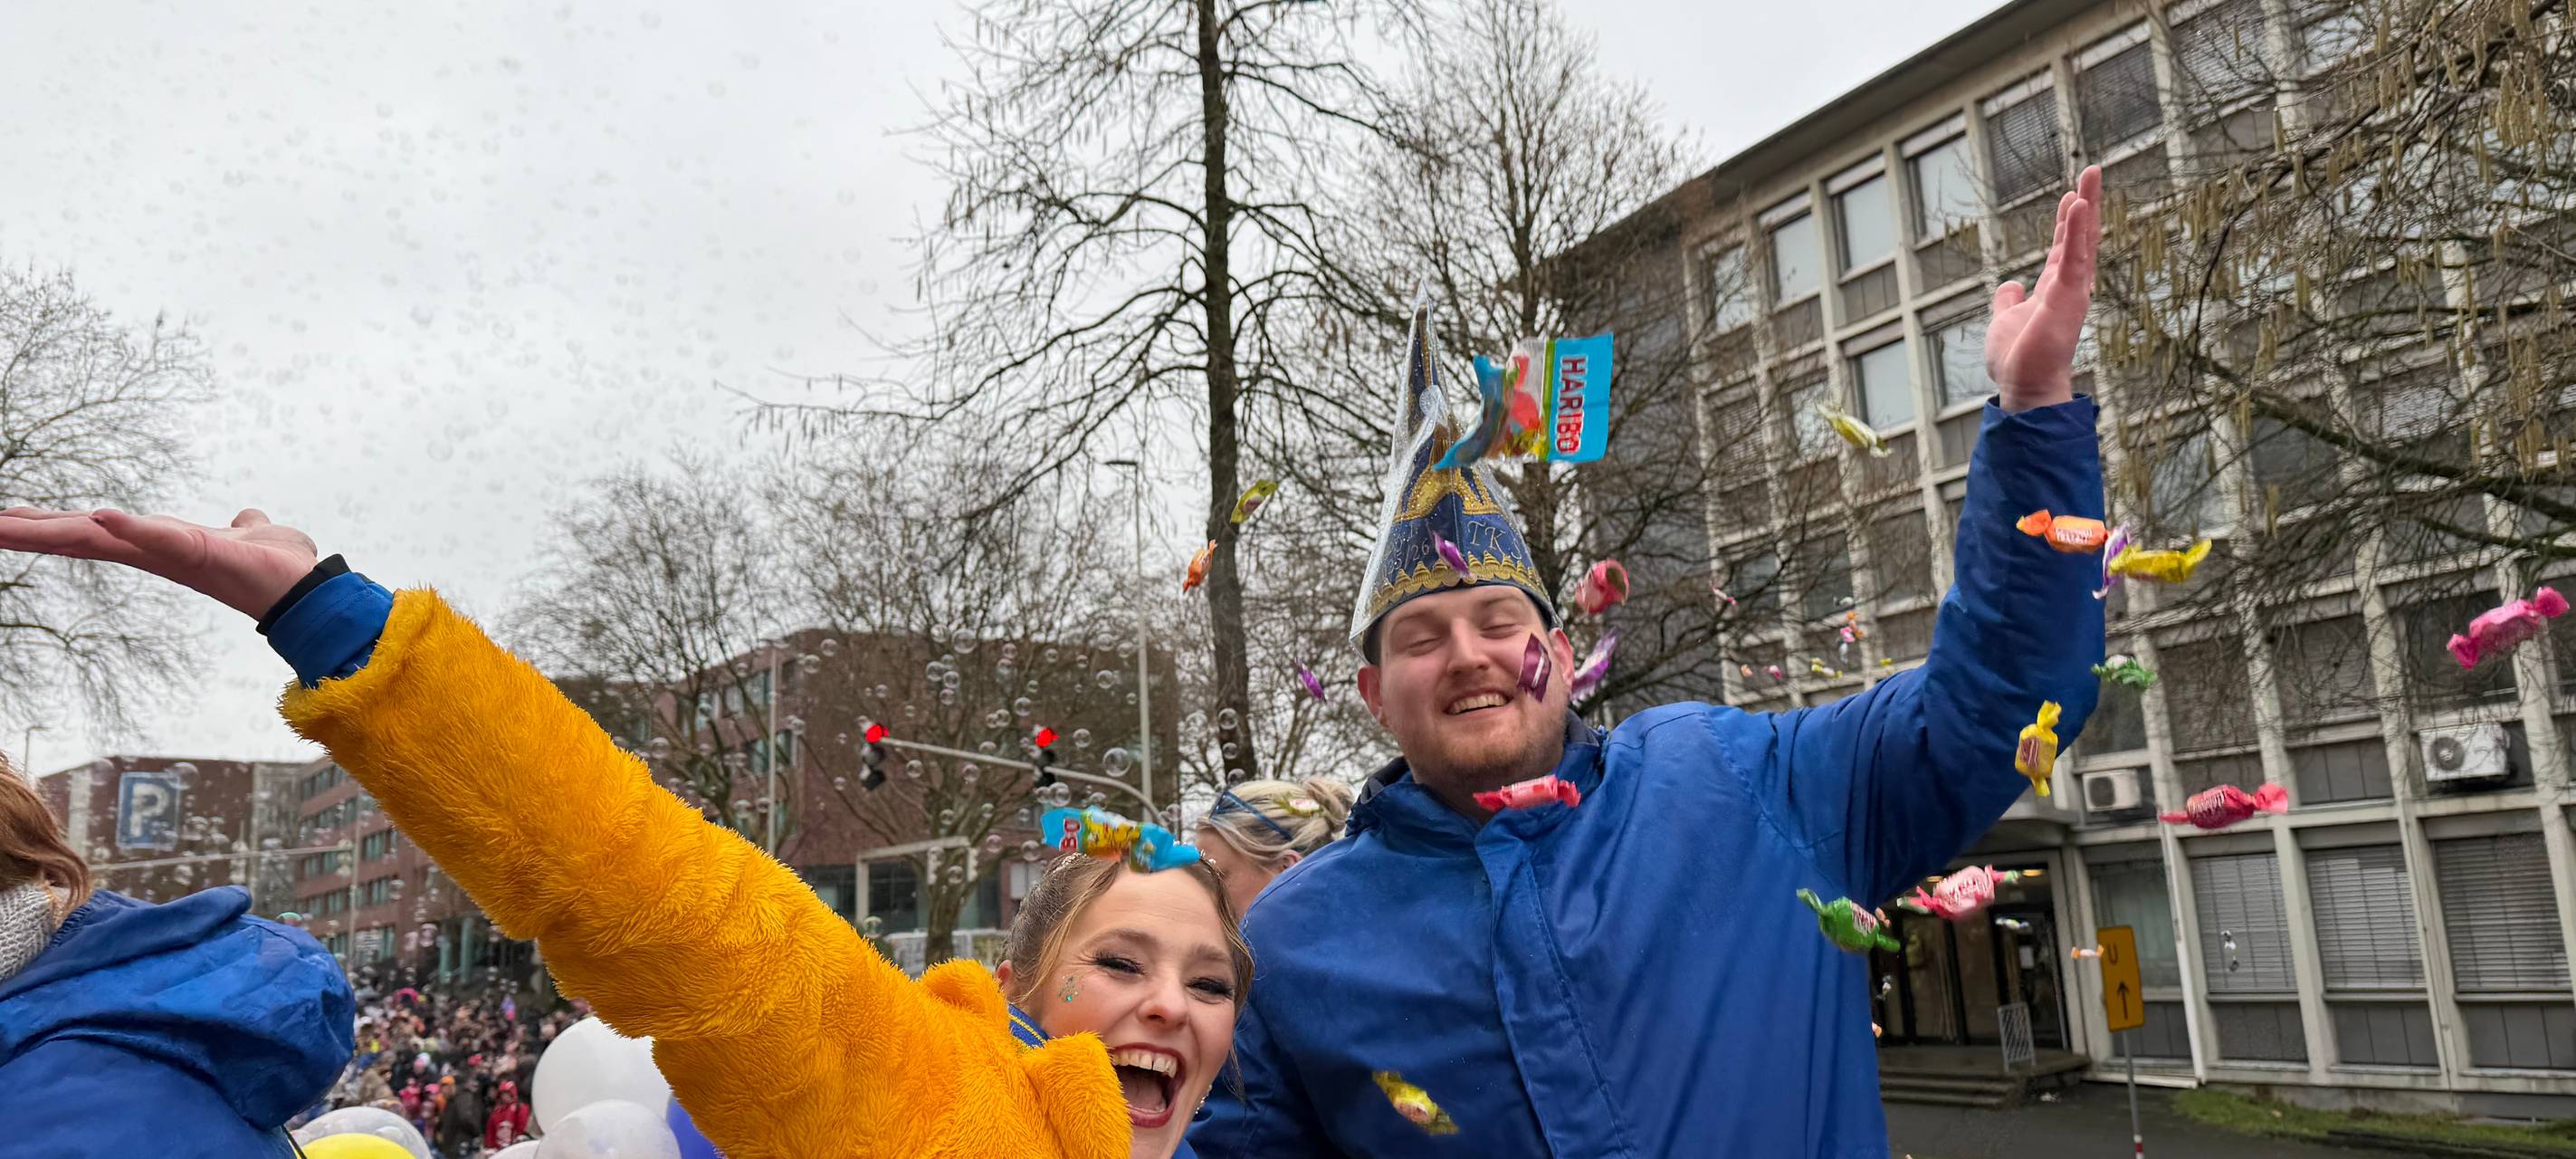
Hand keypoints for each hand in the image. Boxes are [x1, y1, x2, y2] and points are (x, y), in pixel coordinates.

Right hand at [0, 507, 318, 618]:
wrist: (310, 587)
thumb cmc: (276, 565)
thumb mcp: (251, 536)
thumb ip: (243, 528)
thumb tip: (249, 521)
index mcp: (159, 544)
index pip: (91, 532)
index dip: (48, 525)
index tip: (3, 519)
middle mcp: (156, 551)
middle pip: (78, 537)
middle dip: (28, 532)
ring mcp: (173, 554)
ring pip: (101, 540)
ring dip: (53, 531)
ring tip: (4, 523)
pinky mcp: (201, 552)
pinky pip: (160, 539)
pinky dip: (131, 528)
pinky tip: (97, 517)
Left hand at [1984, 164, 2100, 411]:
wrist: (2024, 385)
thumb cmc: (2018, 359)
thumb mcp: (2004, 320)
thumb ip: (2008, 300)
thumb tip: (2010, 284)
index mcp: (2054, 288)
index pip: (2065, 246)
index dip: (2069, 220)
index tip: (2072, 193)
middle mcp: (2068, 286)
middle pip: (2080, 236)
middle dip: (2086, 203)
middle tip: (2093, 170)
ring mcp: (2071, 291)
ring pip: (2082, 241)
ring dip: (2086, 207)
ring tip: (2091, 175)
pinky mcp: (2067, 297)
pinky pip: (2075, 257)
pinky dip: (2077, 231)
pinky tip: (2077, 205)